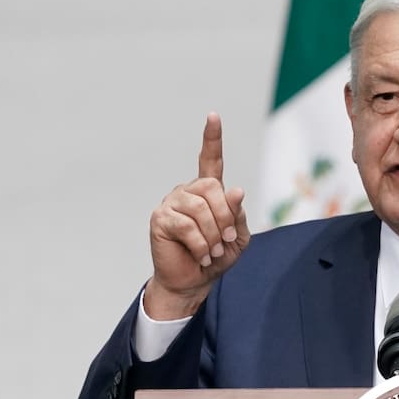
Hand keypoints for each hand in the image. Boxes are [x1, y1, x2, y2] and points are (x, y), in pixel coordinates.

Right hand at [144, 113, 249, 319]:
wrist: (193, 282)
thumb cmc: (216, 258)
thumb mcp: (237, 238)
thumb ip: (237, 215)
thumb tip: (235, 190)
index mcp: (208, 192)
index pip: (210, 160)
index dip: (212, 138)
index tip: (213, 116)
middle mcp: (188, 192)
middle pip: (212, 188)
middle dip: (224, 217)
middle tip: (225, 241)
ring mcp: (172, 203)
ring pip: (200, 208)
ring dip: (212, 235)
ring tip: (211, 252)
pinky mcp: (160, 219)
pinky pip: (186, 226)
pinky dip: (199, 244)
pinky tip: (199, 254)